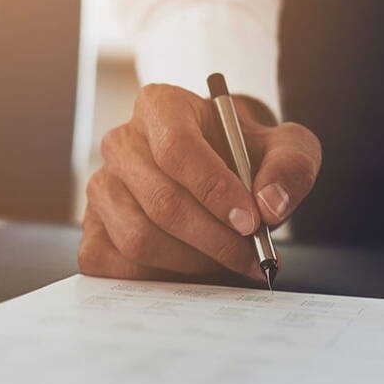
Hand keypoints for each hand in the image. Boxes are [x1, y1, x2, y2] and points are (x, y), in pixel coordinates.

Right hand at [79, 83, 320, 281]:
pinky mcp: (92, 228)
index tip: (251, 222)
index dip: (215, 190)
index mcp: (160, 106)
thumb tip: (270, 205)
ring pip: (138, 239)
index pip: (177, 149)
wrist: (222, 170)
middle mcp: (120, 142)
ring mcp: (101, 186)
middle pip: (161, 202)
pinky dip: (159, 277)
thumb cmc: (247, 155)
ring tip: (228, 260)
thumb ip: (290, 166)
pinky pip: (116, 265)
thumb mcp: (286, 146)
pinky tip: (193, 269)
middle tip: (253, 255)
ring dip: (192, 262)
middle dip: (215, 239)